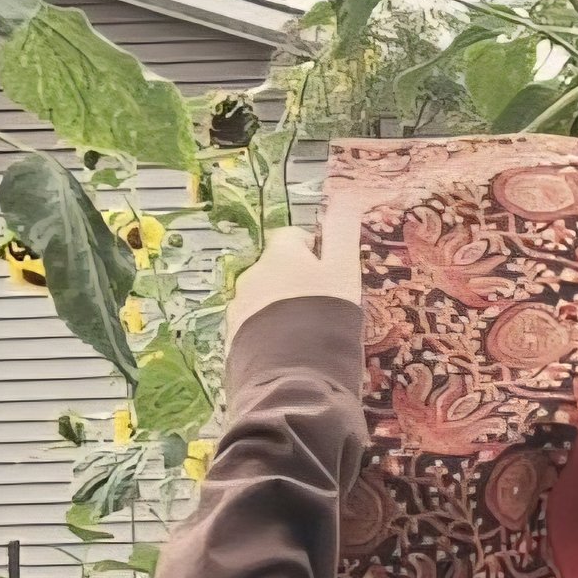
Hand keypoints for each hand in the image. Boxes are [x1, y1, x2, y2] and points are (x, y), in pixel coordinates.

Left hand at [227, 208, 360, 342]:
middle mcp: (252, 277)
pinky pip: (252, 332)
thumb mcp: (343, 272)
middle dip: (294, 284)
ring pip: (262, 302)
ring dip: (279, 312)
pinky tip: (286, 355)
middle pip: (275, 271)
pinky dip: (267, 338)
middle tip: (320, 310)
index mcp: (279, 255)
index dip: (312, 252)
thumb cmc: (326, 319)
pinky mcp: (232, 343)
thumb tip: (346, 196)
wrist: (295, 380)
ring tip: (303, 338)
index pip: (292, 238)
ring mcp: (238, 311)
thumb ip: (342, 233)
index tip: (328, 274)